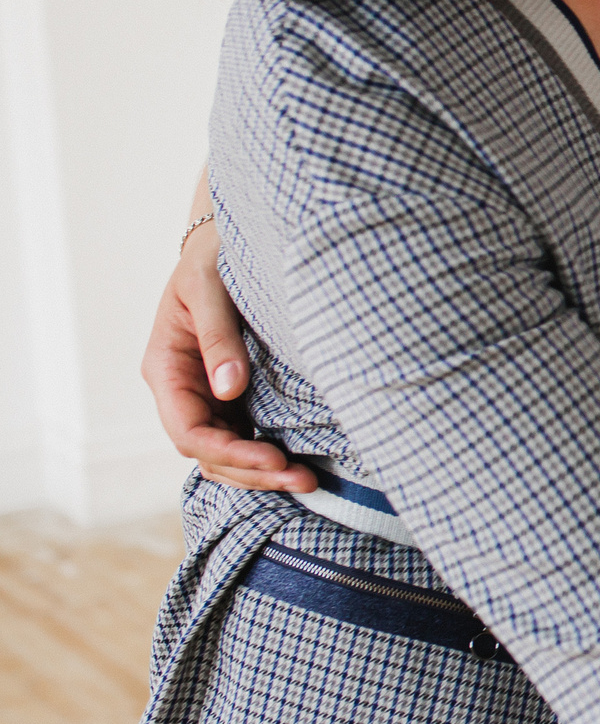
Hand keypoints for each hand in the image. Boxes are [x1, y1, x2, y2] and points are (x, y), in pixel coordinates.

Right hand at [144, 218, 303, 491]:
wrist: (225, 242)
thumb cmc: (213, 258)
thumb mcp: (210, 288)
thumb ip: (218, 336)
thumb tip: (229, 388)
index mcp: (166, 368)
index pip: (188, 430)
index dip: (228, 452)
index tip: (272, 460)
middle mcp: (182, 390)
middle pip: (208, 452)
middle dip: (253, 471)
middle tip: (304, 480)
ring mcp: (206, 396)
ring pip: (224, 453)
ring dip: (262, 472)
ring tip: (309, 481)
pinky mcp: (231, 396)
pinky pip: (242, 437)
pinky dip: (266, 456)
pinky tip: (300, 464)